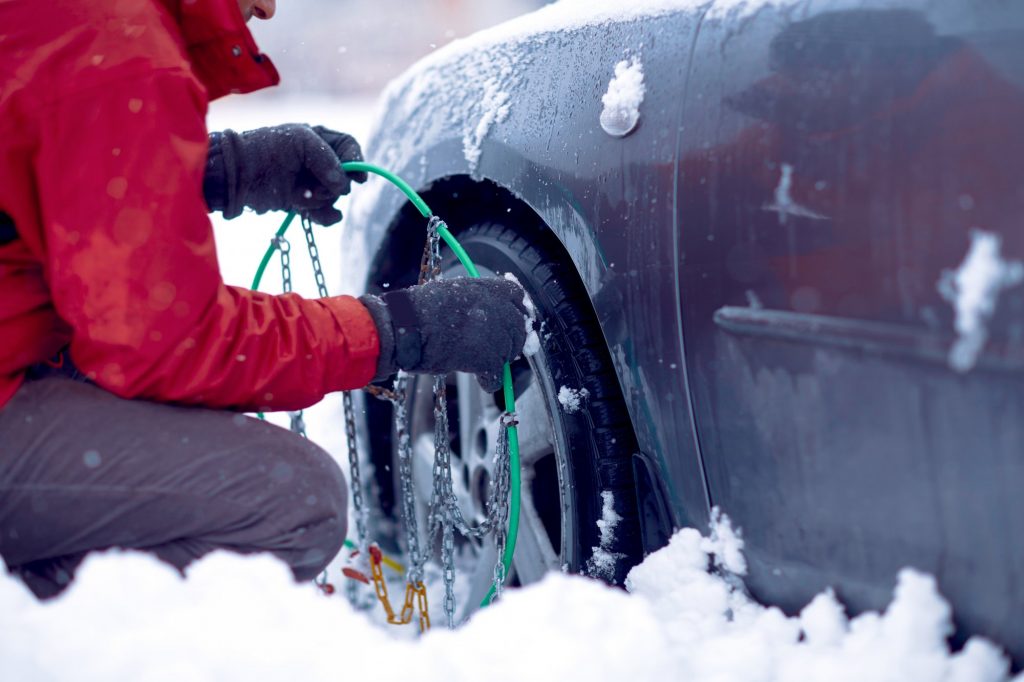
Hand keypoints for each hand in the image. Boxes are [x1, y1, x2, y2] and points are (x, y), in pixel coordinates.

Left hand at [204, 124, 366, 225]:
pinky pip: (326, 213)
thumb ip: (328, 159)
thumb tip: (344, 187)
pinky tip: (320, 216)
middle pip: (345, 175)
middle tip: (315, 186)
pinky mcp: (303, 202)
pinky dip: (326, 216)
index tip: (359, 178)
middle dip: (334, 184)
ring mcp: (311, 182)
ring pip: (335, 197)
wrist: (237, 174)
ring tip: (300, 197)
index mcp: (319, 139)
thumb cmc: (267, 149)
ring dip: (322, 200)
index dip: (357, 161)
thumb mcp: (300, 141)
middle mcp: (318, 161)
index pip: (349, 147)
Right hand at [360, 277, 529, 391]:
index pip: (518, 298)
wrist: (407, 327)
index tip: (509, 323)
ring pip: (510, 353)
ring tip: (477, 362)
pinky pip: (498, 377)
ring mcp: (497, 335)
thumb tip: (485, 313)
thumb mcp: (454, 291)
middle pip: (519, 328)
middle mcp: (499, 309)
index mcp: (489, 288)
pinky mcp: (489, 359)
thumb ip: (476, 300)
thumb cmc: (419, 310)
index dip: (515, 312)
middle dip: (509, 341)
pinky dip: (489, 381)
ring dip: (498, 360)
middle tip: (493, 350)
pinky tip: (479, 379)